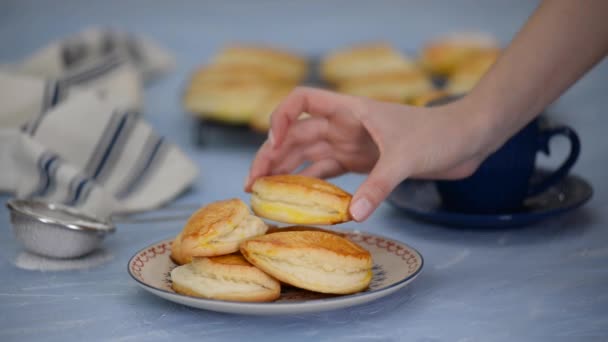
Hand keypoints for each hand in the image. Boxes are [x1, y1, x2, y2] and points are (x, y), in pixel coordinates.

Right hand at [245, 87, 492, 220]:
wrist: (466, 139)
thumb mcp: (407, 157)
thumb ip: (380, 185)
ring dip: (286, 172)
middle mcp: (345, 126)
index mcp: (350, 111)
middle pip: (296, 135)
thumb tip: (353, 214)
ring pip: (308, 155)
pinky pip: (329, 173)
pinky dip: (313, 185)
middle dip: (272, 156)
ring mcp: (353, 145)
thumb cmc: (439, 134)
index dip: (281, 118)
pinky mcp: (364, 163)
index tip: (273, 144)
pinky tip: (299, 201)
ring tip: (265, 194)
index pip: (302, 101)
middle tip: (253, 184)